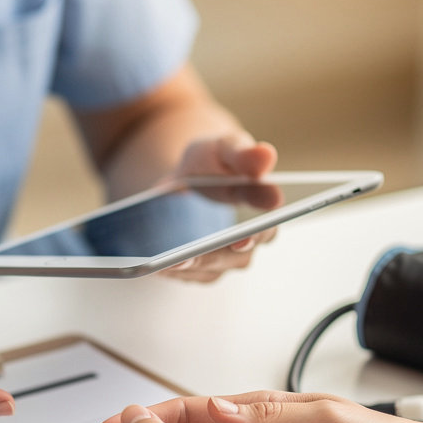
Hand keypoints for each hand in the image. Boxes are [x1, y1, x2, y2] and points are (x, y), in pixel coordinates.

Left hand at [163, 130, 278, 281]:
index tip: (242, 238)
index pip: (267, 228)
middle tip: (187, 256)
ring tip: (163, 262)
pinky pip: (188, 276)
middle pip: (236, 258)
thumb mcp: (223, 147)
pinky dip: (172, 271)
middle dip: (211, 257)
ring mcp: (225, 257)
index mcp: (263, 210)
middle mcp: (248, 239)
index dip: (257, 235)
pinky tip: (154, 264)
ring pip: (211, 271)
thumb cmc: (211, 161)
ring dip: (188, 268)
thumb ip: (242, 152)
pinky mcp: (201, 268)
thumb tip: (265, 156)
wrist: (182, 178)